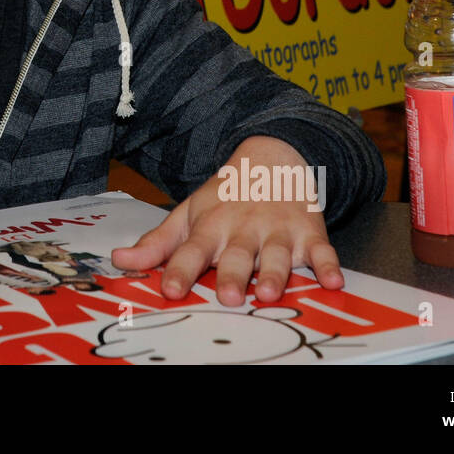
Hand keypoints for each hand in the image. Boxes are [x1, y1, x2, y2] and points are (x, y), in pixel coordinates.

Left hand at [111, 136, 342, 305]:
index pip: (191, 249)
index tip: (169, 289)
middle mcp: (244, 229)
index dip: (179, 270)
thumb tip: (120, 261)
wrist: (273, 157)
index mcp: (211, 225)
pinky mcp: (309, 231)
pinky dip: (329, 265)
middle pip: (237, 255)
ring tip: (271, 293)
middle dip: (233, 276)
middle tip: (229, 297)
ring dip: (275, 273)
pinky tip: (333, 281)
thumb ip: (158, 243)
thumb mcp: (189, 213)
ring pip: (276, 254)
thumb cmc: (226, 195)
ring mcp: (277, 230)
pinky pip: (321, 250)